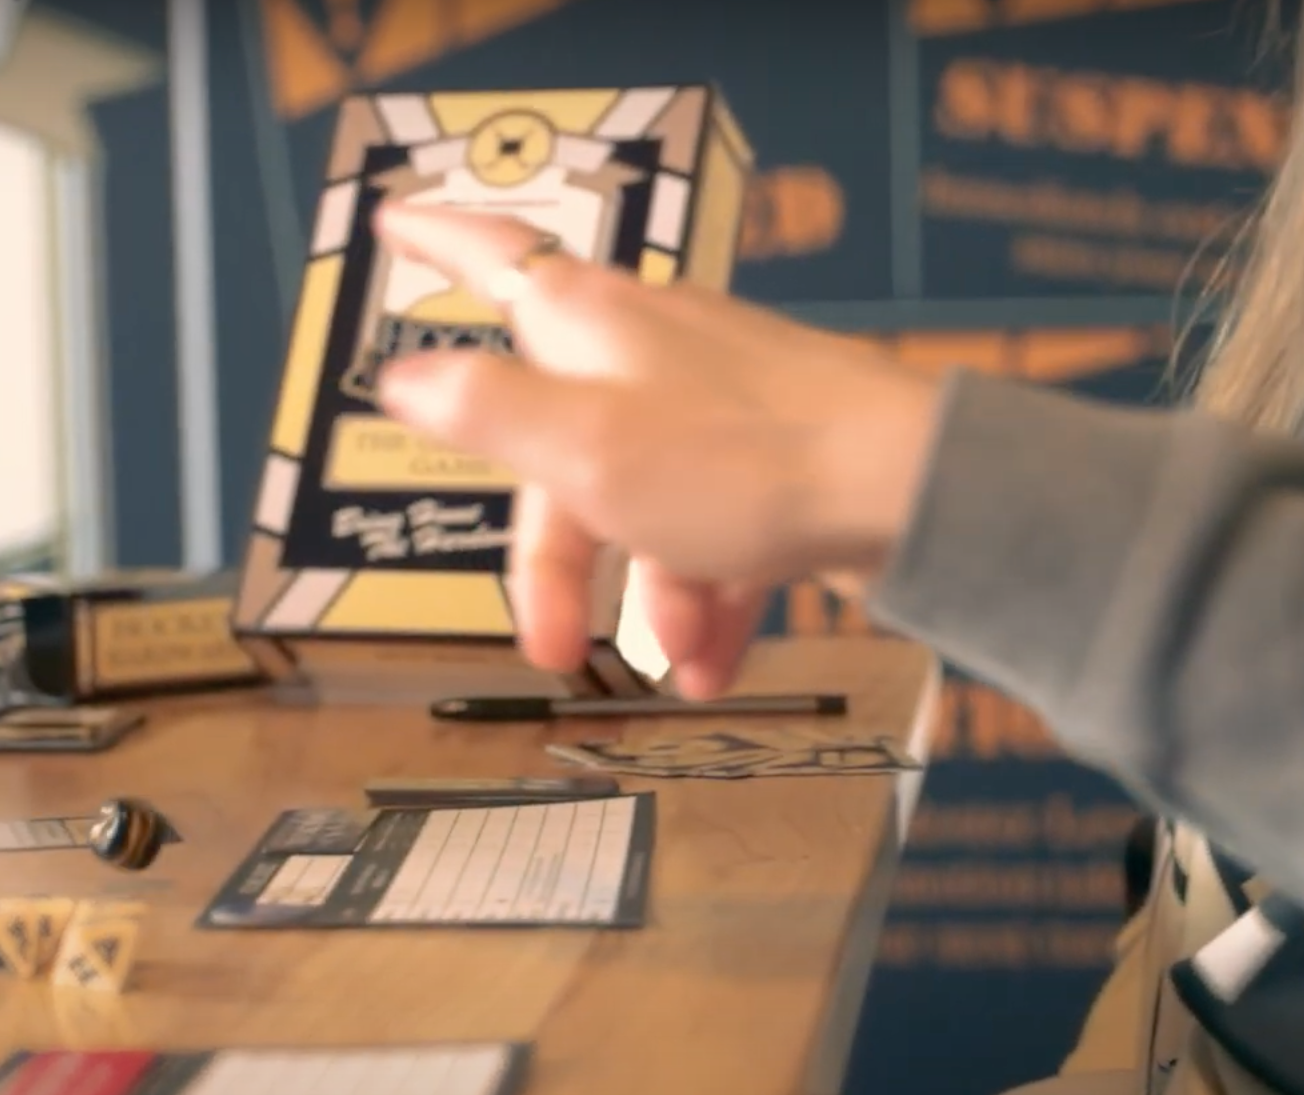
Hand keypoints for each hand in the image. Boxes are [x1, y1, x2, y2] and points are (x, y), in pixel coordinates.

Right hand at [370, 203, 944, 698]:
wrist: (913, 494)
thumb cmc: (743, 464)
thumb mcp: (583, 449)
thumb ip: (488, 411)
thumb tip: (405, 375)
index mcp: (588, 325)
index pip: (491, 257)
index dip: (434, 239)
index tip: (390, 222)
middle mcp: (649, 346)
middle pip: (559, 443)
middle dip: (555, 560)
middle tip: (550, 646)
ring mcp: (718, 400)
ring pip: (641, 503)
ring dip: (647, 595)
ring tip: (675, 664)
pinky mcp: (777, 454)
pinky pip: (715, 530)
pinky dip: (708, 597)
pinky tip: (715, 663)